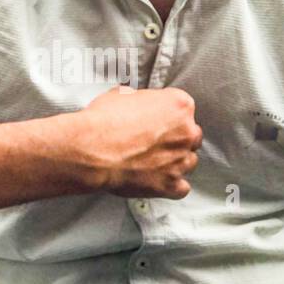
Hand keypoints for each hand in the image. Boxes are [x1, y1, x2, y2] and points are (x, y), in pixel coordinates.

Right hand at [65, 84, 202, 198]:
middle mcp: (185, 132)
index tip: (157, 121)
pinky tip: (159, 181)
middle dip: (175, 139)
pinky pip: (181, 188)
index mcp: (179, 105)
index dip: (168, 117)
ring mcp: (180, 160)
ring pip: (188, 162)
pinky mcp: (170, 184)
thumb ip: (139, 100)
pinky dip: (172, 186)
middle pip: (191, 136)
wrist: (92, 149)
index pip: (184, 110)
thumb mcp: (121, 94)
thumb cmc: (104, 121)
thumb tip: (134, 103)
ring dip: (175, 162)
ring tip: (153, 162)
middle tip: (154, 142)